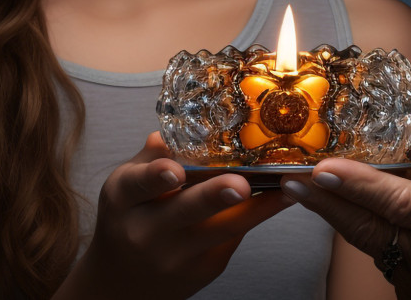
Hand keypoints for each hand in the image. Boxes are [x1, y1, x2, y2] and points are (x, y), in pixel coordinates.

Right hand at [58, 132, 292, 298]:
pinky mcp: (204, 269)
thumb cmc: (130, 217)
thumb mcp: (128, 184)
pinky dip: (257, 215)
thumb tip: (182, 129)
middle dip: (215, 197)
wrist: (125, 281)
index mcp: (124, 199)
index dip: (156, 176)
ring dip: (257, 207)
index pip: (138, 184)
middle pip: (185, 211)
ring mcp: (176, 256)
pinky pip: (234, 236)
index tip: (175, 170)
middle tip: (240, 184)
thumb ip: (153, 156)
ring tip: (286, 187)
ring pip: (223, 228)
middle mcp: (146, 232)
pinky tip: (279, 197)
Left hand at [279, 125, 410, 298]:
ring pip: (374, 245)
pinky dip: (375, 239)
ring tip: (312, 189)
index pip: (397, 201)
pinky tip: (363, 220)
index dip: (356, 184)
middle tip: (289, 180)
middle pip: (369, 228)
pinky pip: (389, 263)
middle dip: (325, 203)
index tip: (322, 169)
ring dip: (344, 218)